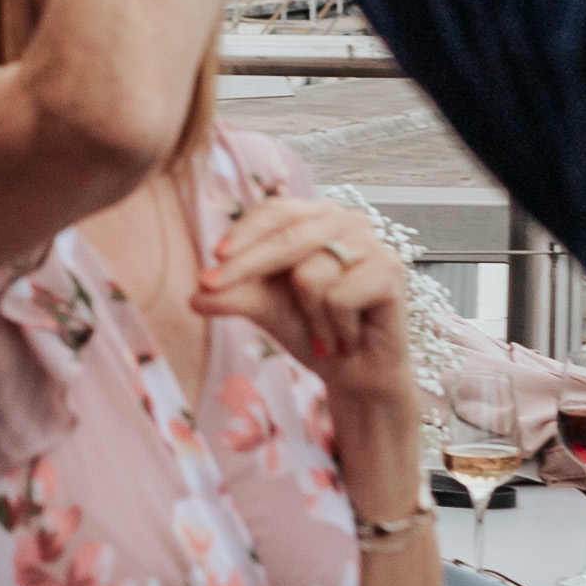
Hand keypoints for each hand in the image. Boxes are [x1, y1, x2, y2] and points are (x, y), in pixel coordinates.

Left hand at [197, 192, 414, 400]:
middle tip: (211, 291)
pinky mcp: (391, 269)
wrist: (357, 373)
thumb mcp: (266, 310)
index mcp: (316, 217)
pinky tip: (347, 337)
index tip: (208, 270)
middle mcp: (346, 221)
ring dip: (309, 318)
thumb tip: (194, 295)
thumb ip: (235, 296)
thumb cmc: (314, 331)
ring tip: (324, 335)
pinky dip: (335, 327)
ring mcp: (372, 243)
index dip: (239, 237)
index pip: (274, 212)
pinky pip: (338, 297)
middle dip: (246, 270)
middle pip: (287, 237)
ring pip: (310, 274)